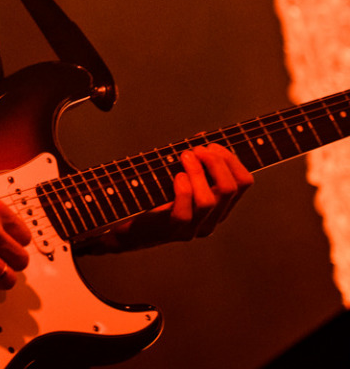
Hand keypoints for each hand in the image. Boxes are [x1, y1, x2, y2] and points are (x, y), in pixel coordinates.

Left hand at [106, 142, 253, 250]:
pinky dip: (183, 190)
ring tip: (185, 157)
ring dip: (198, 172)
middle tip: (197, 150)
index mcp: (220, 204)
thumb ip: (194, 159)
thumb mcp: (177, 173)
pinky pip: (184, 213)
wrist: (125, 221)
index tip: (213, 145)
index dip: (231, 159)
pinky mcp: (173, 232)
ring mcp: (193, 228)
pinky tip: (176, 177)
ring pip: (209, 201)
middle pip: (230, 188)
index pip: (244, 182)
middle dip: (215, 162)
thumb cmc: (153, 193)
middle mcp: (213, 218)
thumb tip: (203, 136)